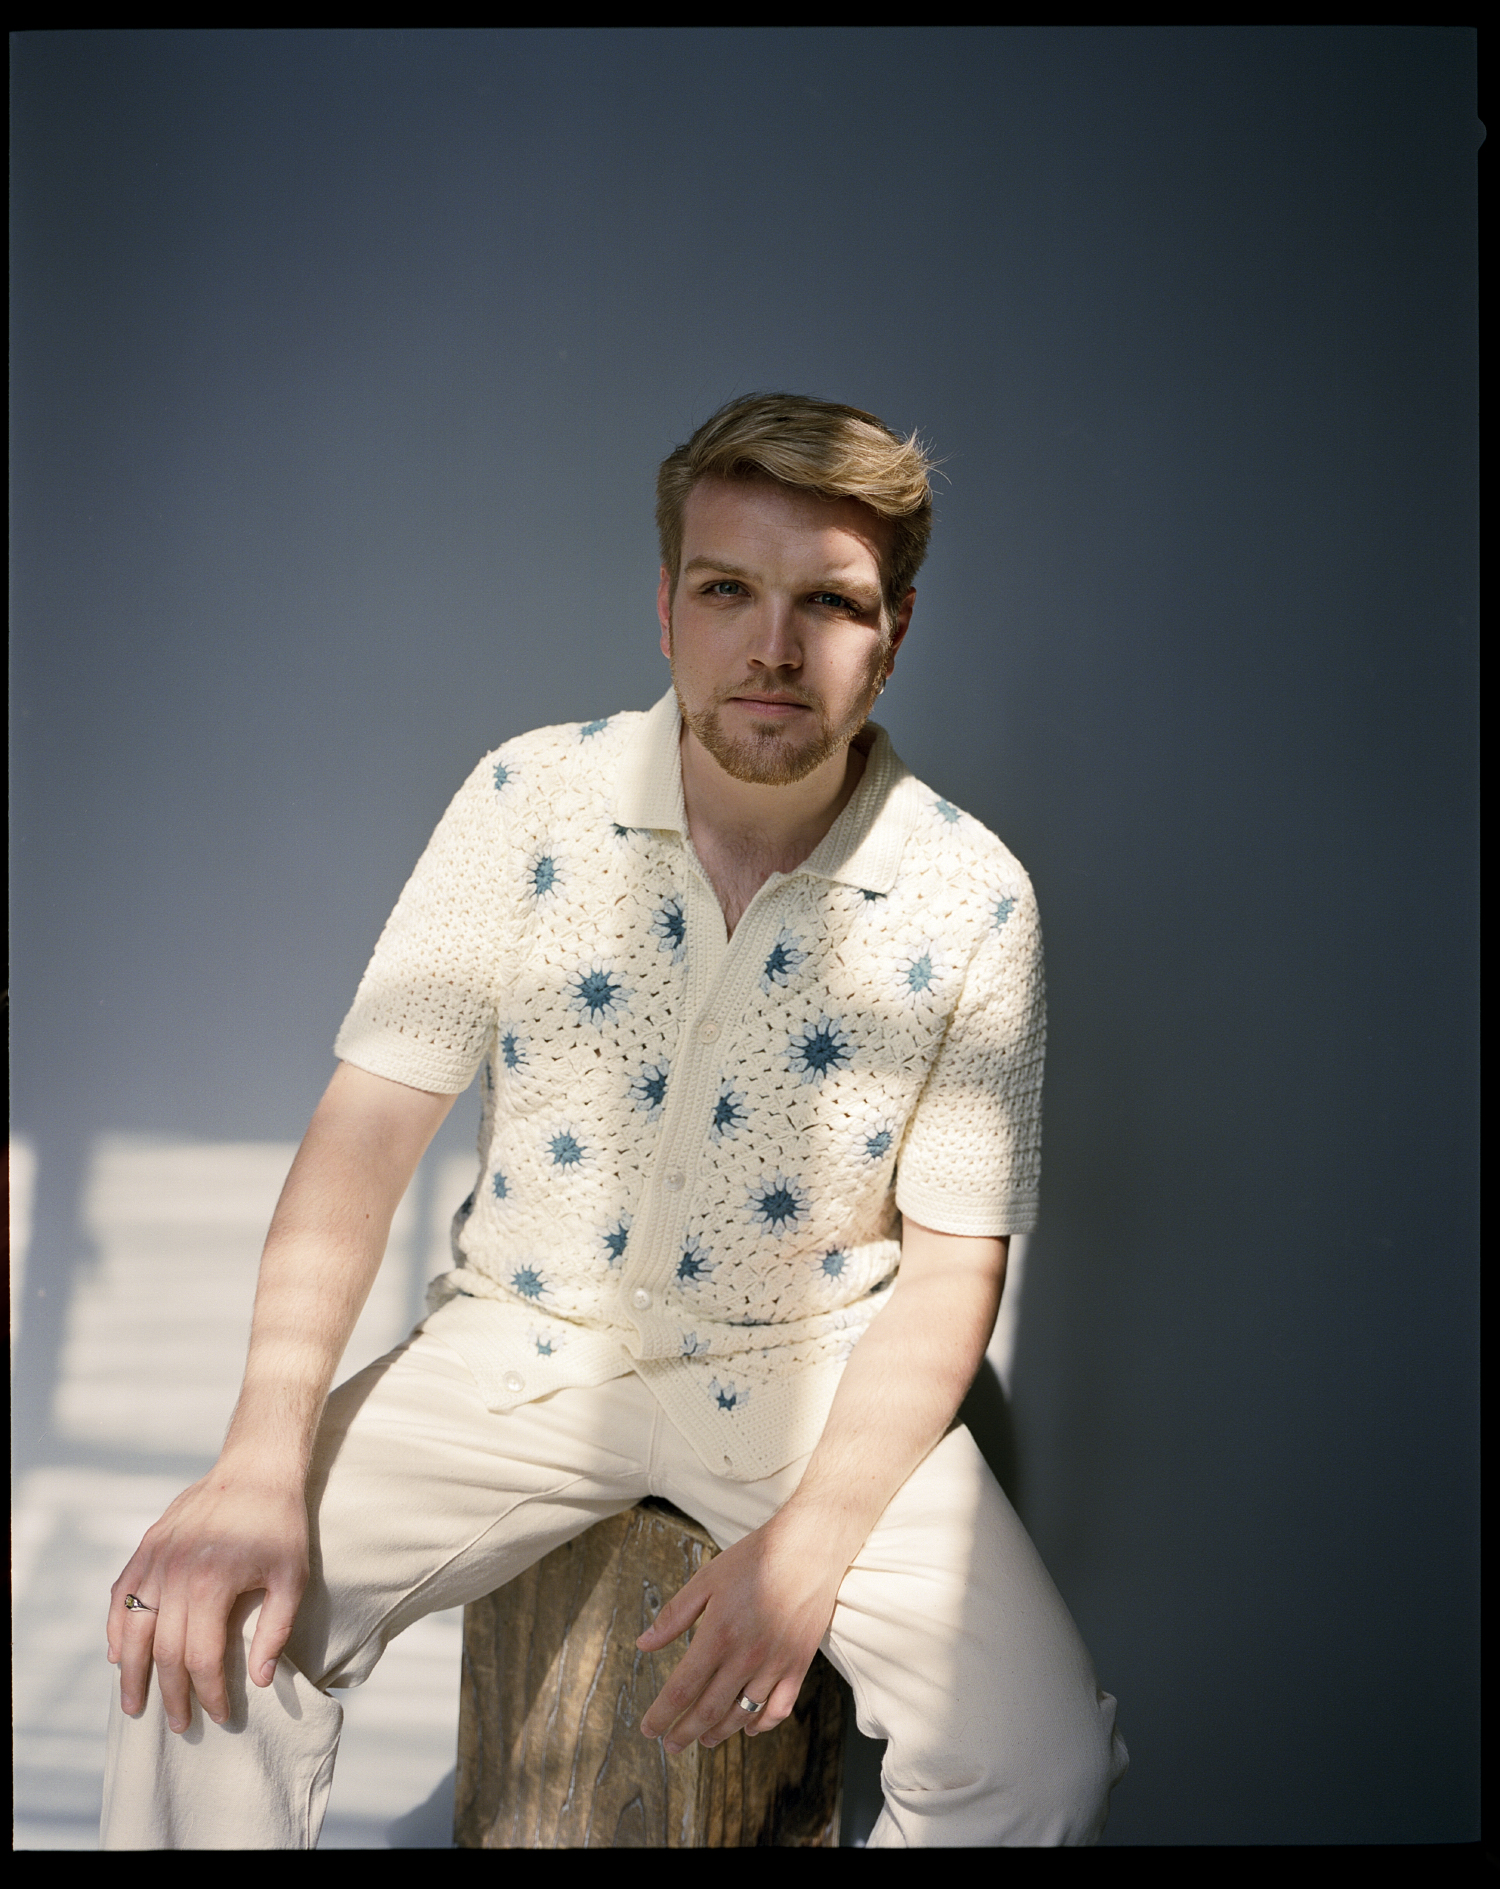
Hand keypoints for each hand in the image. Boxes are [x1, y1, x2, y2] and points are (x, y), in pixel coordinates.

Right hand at [106, 1468, 309, 1733]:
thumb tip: (260, 1681)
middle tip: (177, 1724)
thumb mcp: (293, 1576)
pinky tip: (119, 1655)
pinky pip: (121, 1595)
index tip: (218, 1715)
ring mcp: (156, 1558)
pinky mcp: (147, 1545)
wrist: (256, 1470)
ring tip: (134, 1705)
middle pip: (163, 1651)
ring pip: (132, 1629)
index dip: (209, 1692)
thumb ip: (276, 1630)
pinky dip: (117, 1629)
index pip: (201, 1657)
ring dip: (131, 1673)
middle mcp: (176, 1572)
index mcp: (211, 1583)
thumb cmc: (280, 1524)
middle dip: (170, 1694)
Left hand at [635, 1505, 846, 1753]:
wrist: (808, 1547)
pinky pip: (780, 1707)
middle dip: (684, 1733)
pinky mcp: (799, 1664)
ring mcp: (775, 1663)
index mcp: (718, 1635)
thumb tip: (643, 1644)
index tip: (649, 1729)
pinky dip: (763, 1725)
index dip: (662, 1714)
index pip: (682, 1689)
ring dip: (719, 1732)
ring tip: (703, 1740)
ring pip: (742, 1714)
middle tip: (670, 1746)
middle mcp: (745, 1656)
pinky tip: (749, 1729)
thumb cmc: (755, 1558)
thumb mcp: (706, 1579)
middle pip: (708, 1710)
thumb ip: (674, 1615)